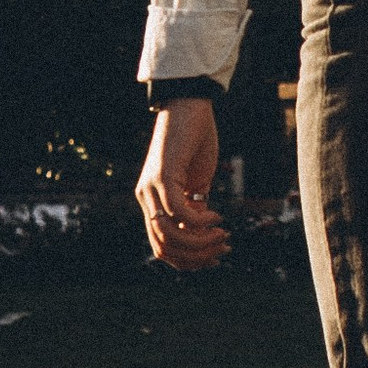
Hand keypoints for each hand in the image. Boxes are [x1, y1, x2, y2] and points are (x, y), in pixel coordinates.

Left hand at [137, 99, 229, 269]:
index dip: (188, 260)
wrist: (189, 106)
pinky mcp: (162, 177)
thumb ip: (196, 206)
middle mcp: (145, 199)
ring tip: (221, 234)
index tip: (215, 257)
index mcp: (152, 202)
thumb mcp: (197, 181)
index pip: (162, 247)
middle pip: (163, 247)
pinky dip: (199, 221)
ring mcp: (150, 189)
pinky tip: (216, 216)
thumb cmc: (195, 141)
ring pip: (168, 234)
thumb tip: (204, 234)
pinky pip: (178, 212)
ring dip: (198, 243)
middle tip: (222, 247)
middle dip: (195, 256)